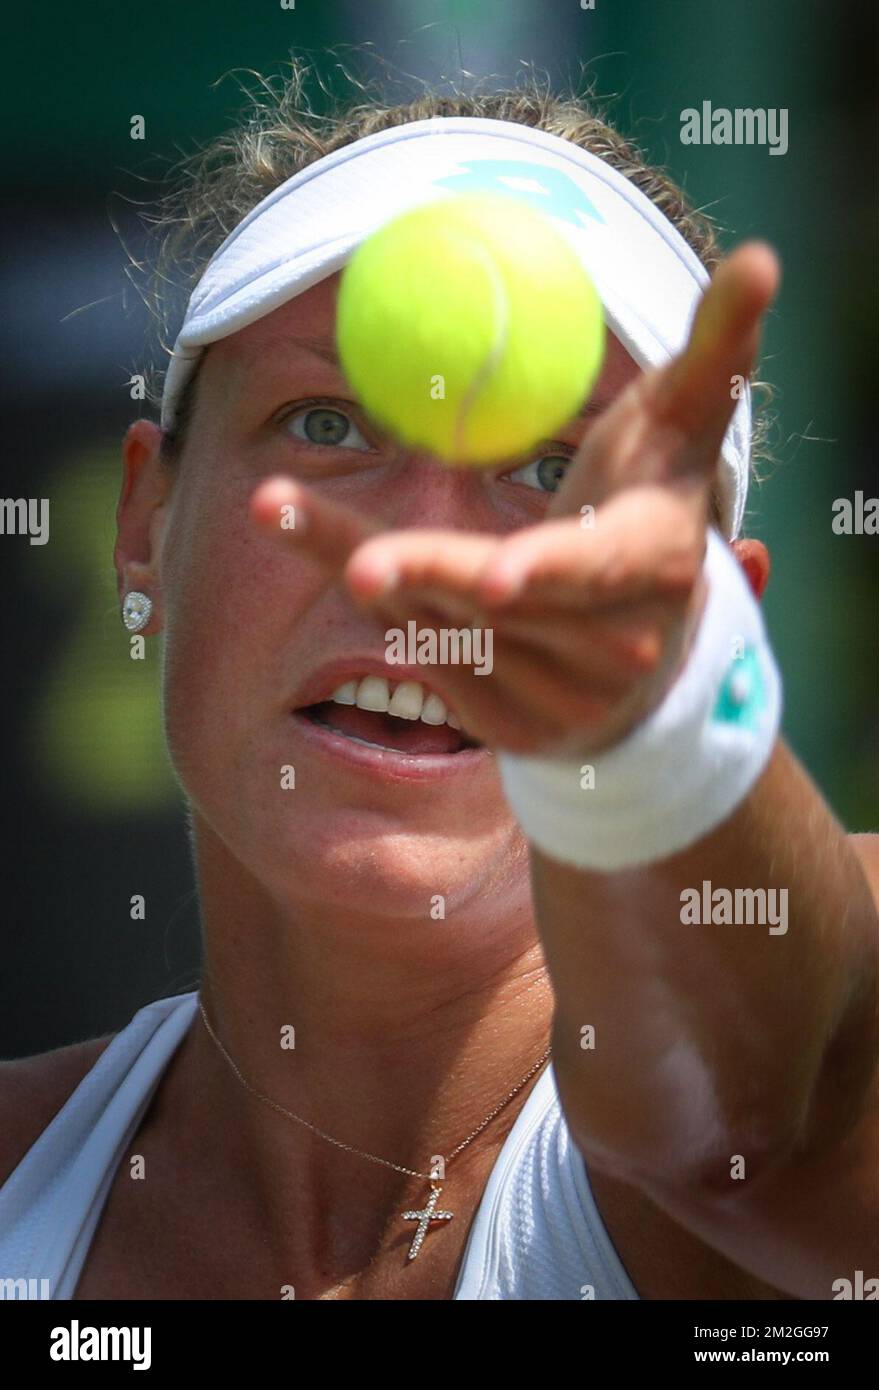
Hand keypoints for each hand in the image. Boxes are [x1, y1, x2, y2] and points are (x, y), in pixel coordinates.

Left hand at [251, 242, 779, 755]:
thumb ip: (716, 352)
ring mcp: (561, 698)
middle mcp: (614, 646)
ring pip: (451, 632)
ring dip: (372, 573)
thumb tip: (763, 256)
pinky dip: (384, 608)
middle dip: (427, 579)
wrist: (649, 646)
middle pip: (504, 606)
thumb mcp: (679, 432)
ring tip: (283, 507)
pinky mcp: (512, 727)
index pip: (598, 570)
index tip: (496, 574)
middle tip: (356, 564)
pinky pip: (430, 662)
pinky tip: (350, 557)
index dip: (547, 572)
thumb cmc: (651, 509)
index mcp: (655, 565)